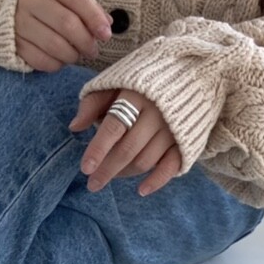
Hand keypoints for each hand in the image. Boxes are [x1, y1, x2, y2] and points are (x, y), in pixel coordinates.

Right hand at [15, 0, 113, 70]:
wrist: (13, 14)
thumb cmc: (49, 6)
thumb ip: (88, 8)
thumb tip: (107, 25)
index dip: (94, 17)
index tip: (106, 34)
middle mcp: (30, 0)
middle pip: (67, 24)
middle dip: (86, 41)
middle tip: (93, 50)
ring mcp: (19, 23)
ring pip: (55, 45)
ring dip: (73, 55)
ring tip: (78, 55)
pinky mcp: (15, 44)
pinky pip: (42, 60)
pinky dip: (57, 64)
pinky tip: (61, 59)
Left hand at [68, 87, 182, 196]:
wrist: (189, 72)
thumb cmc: (141, 81)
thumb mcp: (114, 82)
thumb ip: (93, 102)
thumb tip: (74, 127)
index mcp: (136, 96)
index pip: (113, 128)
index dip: (98, 150)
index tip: (85, 169)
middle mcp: (157, 113)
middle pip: (128, 149)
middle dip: (107, 170)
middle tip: (92, 184)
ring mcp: (173, 129)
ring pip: (146, 160)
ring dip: (125, 173)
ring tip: (112, 176)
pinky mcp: (186, 140)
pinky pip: (171, 166)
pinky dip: (156, 181)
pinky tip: (141, 190)